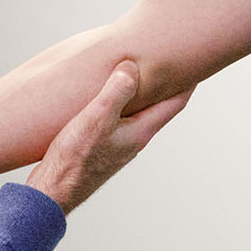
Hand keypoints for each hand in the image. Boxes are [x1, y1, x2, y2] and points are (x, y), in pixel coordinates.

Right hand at [26, 62, 189, 213]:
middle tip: (170, 59)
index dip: (188, 80)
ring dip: (142, 92)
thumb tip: (132, 67)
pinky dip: (122, 102)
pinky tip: (107, 94)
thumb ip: (116, 92)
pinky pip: (120, 118)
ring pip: (139, 112)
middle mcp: (135, 138)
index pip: (175, 102)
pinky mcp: (103, 146)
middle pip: (160, 106)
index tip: (196, 60)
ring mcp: (119, 144)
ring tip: (140, 70)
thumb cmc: (75, 159)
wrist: (53, 192)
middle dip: (166, 83)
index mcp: (141, 131)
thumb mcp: (96, 118)